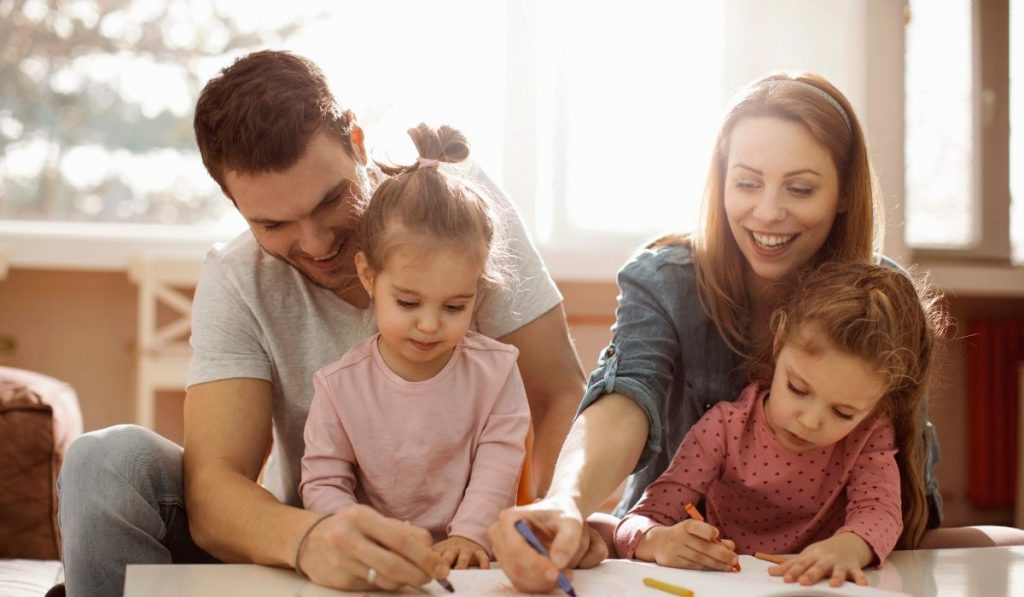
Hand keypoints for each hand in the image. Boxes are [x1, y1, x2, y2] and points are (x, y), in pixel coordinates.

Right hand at [297, 505, 448, 590]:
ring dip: (406, 582)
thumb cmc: (348, 527)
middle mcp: (349, 538)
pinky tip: (393, 580)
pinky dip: (388, 586)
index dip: (426, 556)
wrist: (307, 540)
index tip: (442, 566)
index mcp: (362, 516)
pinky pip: (372, 588)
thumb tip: (430, 549)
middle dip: (420, 574)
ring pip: (385, 580)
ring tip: (414, 577)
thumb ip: (400, 531)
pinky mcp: (339, 581)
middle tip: (434, 577)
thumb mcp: (371, 519)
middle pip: (395, 564)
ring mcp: (342, 562)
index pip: (402, 539)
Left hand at [433, 535, 489, 568]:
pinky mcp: (478, 551)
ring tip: (460, 569)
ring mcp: (466, 550)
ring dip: (462, 563)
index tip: (428, 571)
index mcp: (441, 550)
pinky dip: (483, 561)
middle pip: (448, 555)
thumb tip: (415, 572)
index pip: (434, 556)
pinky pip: (482, 556)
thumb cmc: (448, 550)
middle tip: (442, 571)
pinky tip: (484, 568)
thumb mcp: (438, 551)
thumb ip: (428, 558)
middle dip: (445, 562)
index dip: (431, 562)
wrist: (466, 536)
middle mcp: (453, 549)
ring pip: (464, 556)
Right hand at [488, 497, 606, 592]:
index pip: (516, 548)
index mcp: (509, 518)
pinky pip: (520, 581)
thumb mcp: (570, 522)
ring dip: (541, 583)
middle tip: (565, 578)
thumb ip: (567, 540)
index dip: (534, 564)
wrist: (557, 516)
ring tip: (564, 576)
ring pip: (517, 577)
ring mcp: (501, 550)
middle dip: (540, 577)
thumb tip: (558, 562)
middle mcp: (499, 534)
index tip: (556, 573)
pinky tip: (554, 579)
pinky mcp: (507, 563)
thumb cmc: (562, 515)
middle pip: (515, 565)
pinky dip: (538, 585)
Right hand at [634, 519, 737, 571]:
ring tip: (730, 566)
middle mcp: (678, 537)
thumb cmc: (682, 536)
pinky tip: (718, 567)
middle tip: (734, 558)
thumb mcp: (694, 531)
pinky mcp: (672, 561)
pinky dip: (707, 567)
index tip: (717, 533)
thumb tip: (730, 545)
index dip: (705, 530)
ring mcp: (674, 550)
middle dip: (720, 553)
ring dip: (717, 564)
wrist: (658, 543)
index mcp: (685, 526)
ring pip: (699, 559)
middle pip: (701, 547)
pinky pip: (693, 566)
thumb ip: (712, 536)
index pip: (694, 526)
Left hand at [768, 532, 873, 586]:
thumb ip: (789, 565)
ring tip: (833, 585)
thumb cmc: (823, 552)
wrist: (848, 542)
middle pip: (817, 567)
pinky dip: (860, 578)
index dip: (792, 572)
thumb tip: (770, 572)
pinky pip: (858, 573)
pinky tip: (862, 584)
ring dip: (836, 577)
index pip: (801, 564)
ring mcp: (840, 563)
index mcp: (812, 555)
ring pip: (838, 570)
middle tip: (803, 582)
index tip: (785, 579)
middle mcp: (826, 558)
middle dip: (810, 574)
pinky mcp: (853, 567)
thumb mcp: (806, 556)